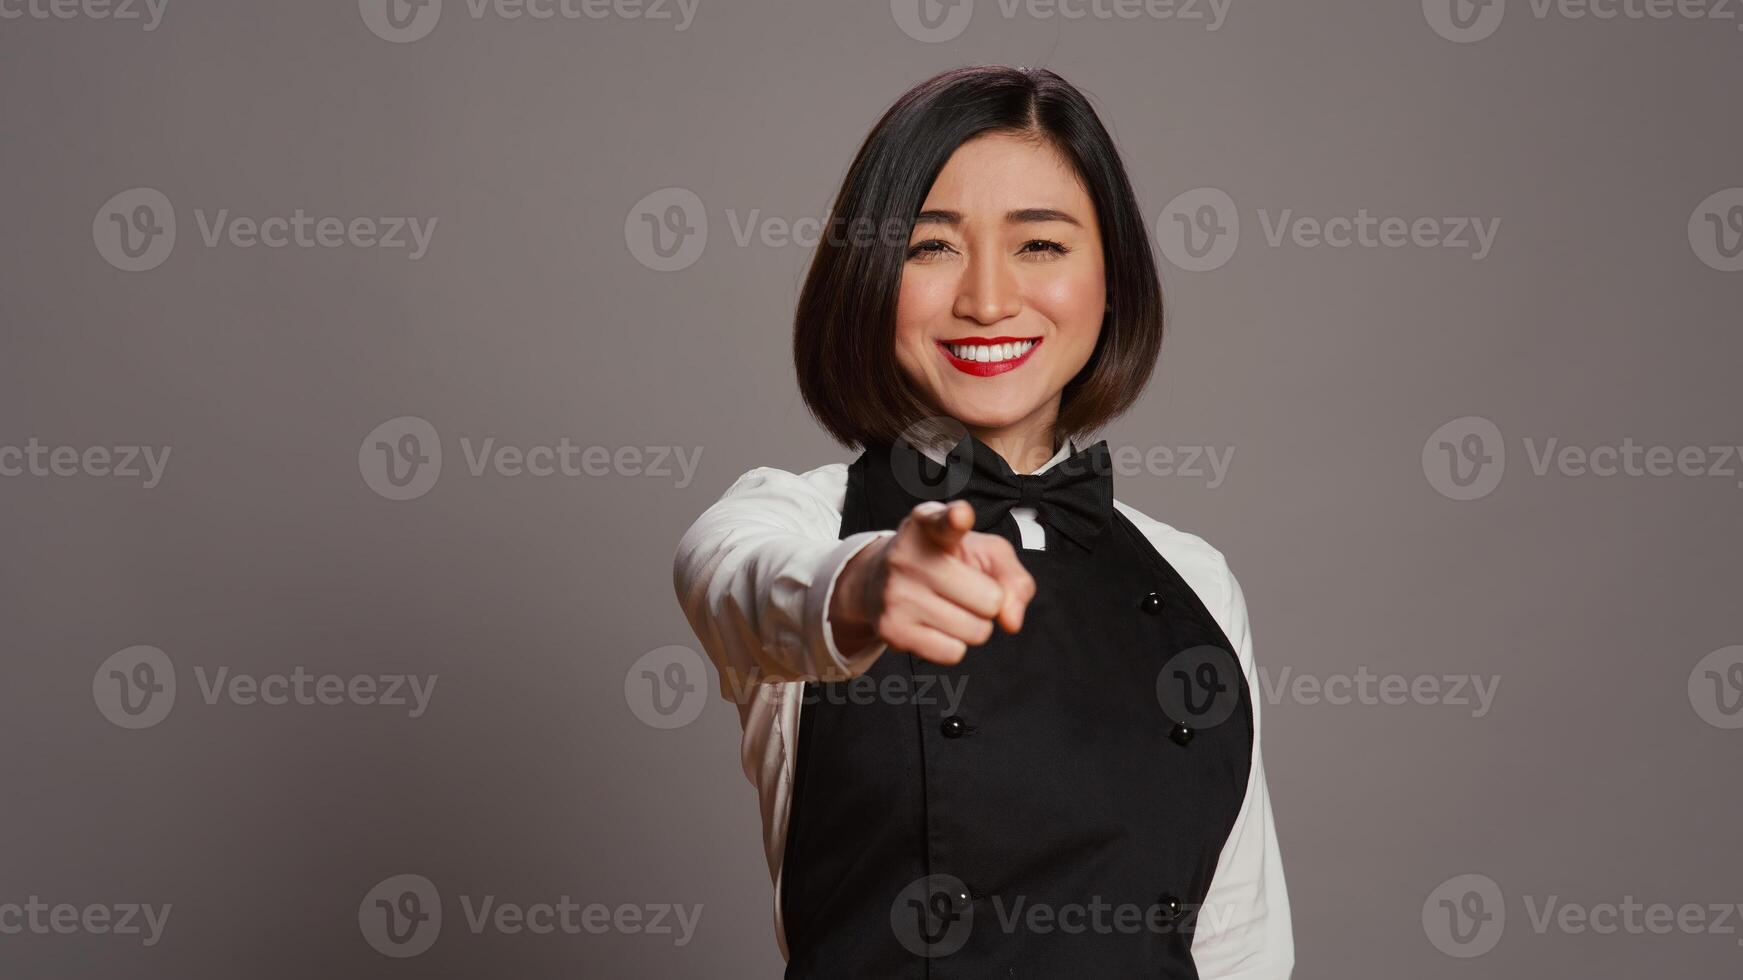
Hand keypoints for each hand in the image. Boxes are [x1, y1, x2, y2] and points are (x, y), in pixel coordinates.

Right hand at [830, 499, 1036, 665]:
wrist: (878, 581)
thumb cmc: (941, 562)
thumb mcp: (984, 554)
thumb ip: (1013, 578)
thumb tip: (1011, 620)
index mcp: (928, 526)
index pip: (943, 521)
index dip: (956, 518)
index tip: (960, 516)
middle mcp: (906, 556)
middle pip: (990, 600)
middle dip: (988, 602)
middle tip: (963, 589)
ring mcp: (895, 594)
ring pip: (975, 631)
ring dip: (972, 625)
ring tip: (947, 605)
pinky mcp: (891, 629)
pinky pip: (953, 653)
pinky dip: (953, 644)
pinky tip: (934, 624)